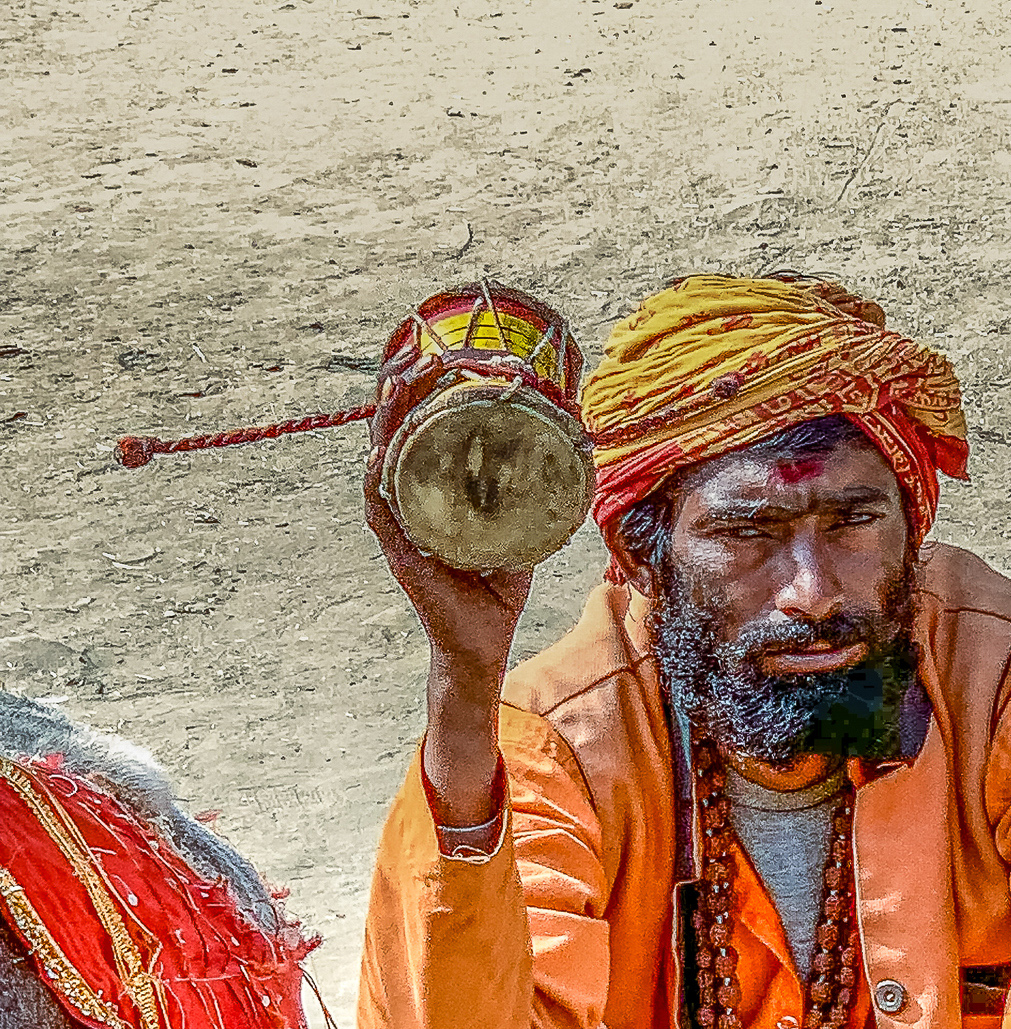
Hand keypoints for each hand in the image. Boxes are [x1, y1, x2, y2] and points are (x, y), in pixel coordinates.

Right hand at [363, 355, 533, 823]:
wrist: (482, 647)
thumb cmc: (496, 589)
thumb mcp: (523, 530)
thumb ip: (539, 493)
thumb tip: (578, 449)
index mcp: (433, 488)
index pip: (422, 425)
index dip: (426, 385)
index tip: (441, 347)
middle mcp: (409, 498)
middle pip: (398, 428)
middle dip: (406, 386)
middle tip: (422, 350)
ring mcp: (400, 523)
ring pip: (384, 456)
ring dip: (390, 417)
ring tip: (401, 379)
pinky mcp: (400, 551)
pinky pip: (382, 505)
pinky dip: (381, 475)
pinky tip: (384, 447)